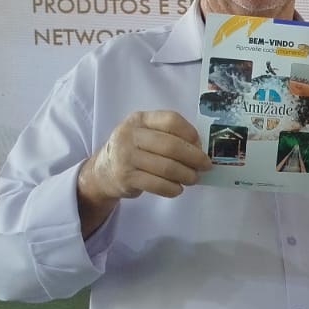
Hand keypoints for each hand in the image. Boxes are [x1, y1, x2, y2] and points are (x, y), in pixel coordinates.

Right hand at [78, 110, 210, 207]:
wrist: (103, 171)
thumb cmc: (135, 150)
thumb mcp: (146, 133)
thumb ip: (169, 135)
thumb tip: (199, 149)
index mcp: (140, 119)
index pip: (171, 120)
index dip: (190, 133)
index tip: (200, 145)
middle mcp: (130, 135)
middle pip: (170, 145)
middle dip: (194, 158)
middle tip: (205, 166)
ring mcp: (125, 156)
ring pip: (166, 167)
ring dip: (186, 175)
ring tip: (193, 179)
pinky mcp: (125, 177)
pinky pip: (157, 184)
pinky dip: (173, 188)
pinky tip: (177, 188)